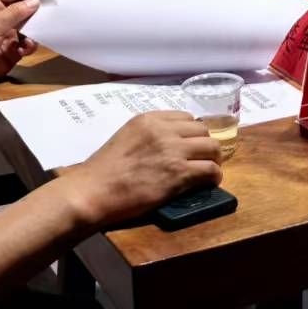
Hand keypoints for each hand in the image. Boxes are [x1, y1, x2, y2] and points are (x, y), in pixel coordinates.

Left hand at [0, 0, 39, 95]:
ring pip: (28, 28)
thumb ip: (16, 12)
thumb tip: (36, 1)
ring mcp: (6, 36)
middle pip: (24, 9)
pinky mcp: (11, 52)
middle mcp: (1, 19)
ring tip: (37, 34)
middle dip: (36, 12)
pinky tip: (26, 49)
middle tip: (50, 15)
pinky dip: (29, 46)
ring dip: (34, 31)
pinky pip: (26, 45)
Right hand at [61, 110, 222, 227]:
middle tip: (202, 159)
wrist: (93, 190)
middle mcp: (164, 130)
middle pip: (202, 131)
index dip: (191, 133)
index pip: (186, 118)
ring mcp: (173, 150)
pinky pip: (210, 169)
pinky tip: (208, 183)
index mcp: (149, 119)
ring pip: (212, 147)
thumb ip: (148, 135)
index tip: (190, 145)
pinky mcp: (179, 173)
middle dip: (204, 145)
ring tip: (207, 170)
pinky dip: (214, 176)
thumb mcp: (126, 137)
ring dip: (212, 159)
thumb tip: (169, 143)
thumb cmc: (102, 170)